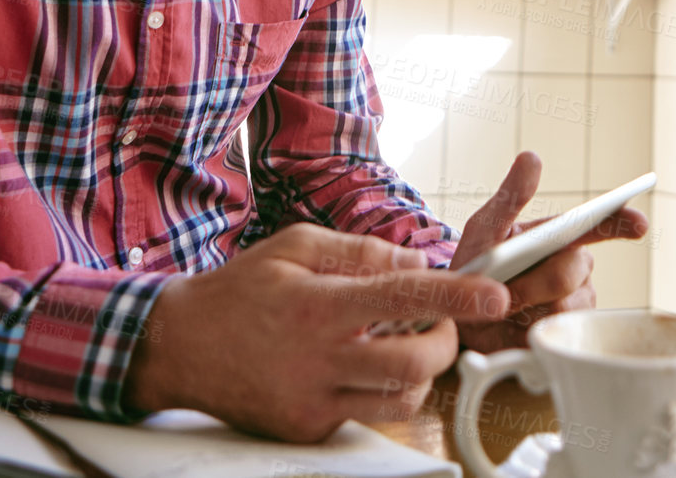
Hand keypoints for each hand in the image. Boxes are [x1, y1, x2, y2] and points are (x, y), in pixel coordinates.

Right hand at [124, 223, 509, 441]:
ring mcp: (314, 400)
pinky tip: (359, 367)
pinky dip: (377, 392)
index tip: (495, 294)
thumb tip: (414, 260)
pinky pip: (364, 418)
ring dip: (419, 373)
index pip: (404, 296)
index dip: (457, 295)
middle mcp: (320, 357)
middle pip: (415, 362)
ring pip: (399, 400)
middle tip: (440, 323)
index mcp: (320, 304)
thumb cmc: (240, 291)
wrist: (180, 347)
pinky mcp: (308, 429)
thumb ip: (360, 251)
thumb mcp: (295, 246)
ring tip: (404, 345)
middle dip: (446, 342)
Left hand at [453, 152, 650, 354]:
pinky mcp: (567, 334)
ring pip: (565, 306)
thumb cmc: (478, 264)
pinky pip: (557, 332)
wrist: (461, 315)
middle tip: (507, 289)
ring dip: (528, 308)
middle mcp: (576, 267)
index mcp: (562, 236)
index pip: (600, 225)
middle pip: (571, 272)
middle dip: (534, 281)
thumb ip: (510, 196)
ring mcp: (576, 303)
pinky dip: (529, 330)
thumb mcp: (486, 226)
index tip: (638, 223)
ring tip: (506, 306)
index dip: (622, 222)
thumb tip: (532, 156)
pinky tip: (516, 325)